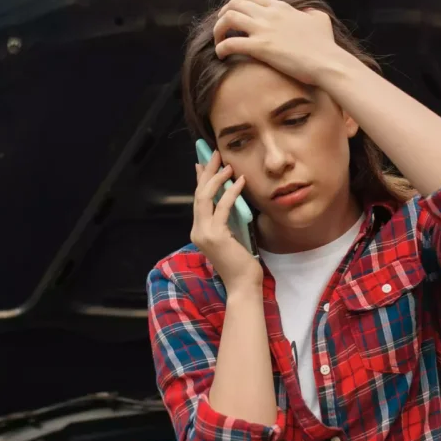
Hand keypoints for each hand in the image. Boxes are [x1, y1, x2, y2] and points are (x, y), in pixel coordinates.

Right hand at [191, 152, 261, 293]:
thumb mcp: (231, 235)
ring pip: (205, 197)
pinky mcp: (216, 236)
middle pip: (199, 194)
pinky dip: (231, 192)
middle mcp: (197, 230)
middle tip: (215, 155)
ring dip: (217, 178)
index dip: (200, 179)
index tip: (203, 162)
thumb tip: (229, 199)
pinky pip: (222, 208)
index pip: (198, 199)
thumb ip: (227, 219)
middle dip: (206, 172)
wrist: (242, 285)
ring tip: (228, 165)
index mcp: (199, 231)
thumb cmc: (241, 263)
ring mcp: (204, 233)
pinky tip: (240, 181)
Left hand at [212, 0, 337, 86]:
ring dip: (218, 29)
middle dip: (223, 14)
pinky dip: (221, 48)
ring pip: (228, 19)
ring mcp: (264, 29)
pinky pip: (230, 43)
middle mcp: (269, 14)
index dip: (237, 4)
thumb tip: (306, 12)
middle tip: (222, 27)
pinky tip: (221, 55)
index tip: (233, 15)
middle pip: (235, 3)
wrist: (327, 61)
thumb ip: (310, 12)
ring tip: (218, 41)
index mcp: (280, 7)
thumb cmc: (325, 44)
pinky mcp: (260, 47)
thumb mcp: (320, 19)